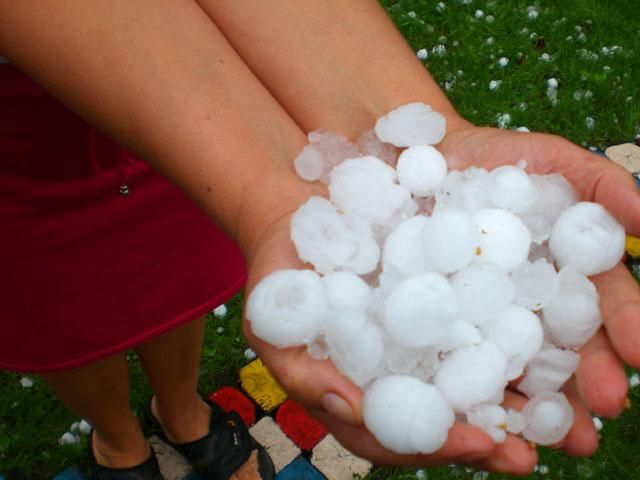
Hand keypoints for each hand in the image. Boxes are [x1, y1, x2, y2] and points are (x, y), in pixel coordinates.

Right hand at [241, 188, 535, 474]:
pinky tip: (536, 344)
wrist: (297, 215)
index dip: (432, 445)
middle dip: (482, 439)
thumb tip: (350, 410)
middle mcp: (391, 372)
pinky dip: (504, 340)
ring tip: (550, 414)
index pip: (394, 434)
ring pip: (463, 380)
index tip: (473, 443)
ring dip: (506, 401)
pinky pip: (474, 324)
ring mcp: (417, 338)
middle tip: (523, 452)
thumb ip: (303, 374)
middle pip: (440, 418)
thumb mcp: (272, 325)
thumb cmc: (279, 277)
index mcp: (355, 391)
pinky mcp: (438, 299)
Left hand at [438, 124, 639, 458]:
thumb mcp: (554, 162)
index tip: (637, 354)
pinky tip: (475, 419)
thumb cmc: (494, 161)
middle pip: (561, 354)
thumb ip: (603, 185)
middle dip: (582, 387)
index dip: (622, 332)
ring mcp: (482, 319)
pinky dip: (465, 393)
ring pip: (511, 372)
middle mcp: (529, 306)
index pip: (600, 310)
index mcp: (566, 276)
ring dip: (531, 410)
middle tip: (597, 417)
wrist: (420, 161)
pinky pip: (451, 363)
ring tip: (544, 442)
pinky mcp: (436, 325)